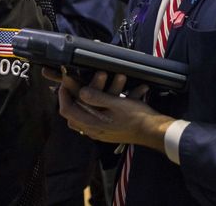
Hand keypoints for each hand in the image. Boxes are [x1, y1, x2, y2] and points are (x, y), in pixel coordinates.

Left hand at [56, 71, 174, 152]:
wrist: (152, 131)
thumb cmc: (137, 117)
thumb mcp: (117, 103)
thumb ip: (97, 98)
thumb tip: (80, 92)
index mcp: (93, 124)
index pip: (68, 111)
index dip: (63, 95)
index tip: (65, 83)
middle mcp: (93, 131)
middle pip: (72, 116)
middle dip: (70, 100)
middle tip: (72, 86)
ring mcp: (100, 133)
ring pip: (81, 118)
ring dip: (80, 104)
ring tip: (83, 92)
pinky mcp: (107, 132)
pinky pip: (91, 121)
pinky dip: (90, 110)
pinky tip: (98, 101)